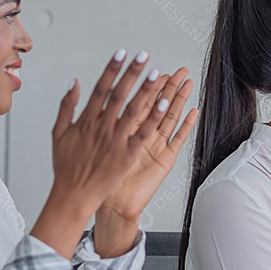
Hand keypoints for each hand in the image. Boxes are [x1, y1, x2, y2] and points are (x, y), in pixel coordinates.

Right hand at [30, 50, 168, 258]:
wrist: (73, 196)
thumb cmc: (65, 167)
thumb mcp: (59, 133)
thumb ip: (67, 106)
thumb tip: (74, 82)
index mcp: (86, 120)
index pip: (101, 88)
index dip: (112, 69)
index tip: (121, 52)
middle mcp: (101, 127)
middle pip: (119, 94)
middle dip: (132, 73)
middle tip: (144, 56)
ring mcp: (115, 141)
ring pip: (134, 110)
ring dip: (146, 91)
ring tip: (158, 74)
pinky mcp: (127, 155)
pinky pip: (143, 134)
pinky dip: (154, 118)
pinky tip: (165, 104)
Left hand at [95, 67, 198, 255]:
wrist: (110, 203)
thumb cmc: (99, 177)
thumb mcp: (84, 140)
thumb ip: (81, 114)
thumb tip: (78, 88)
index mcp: (123, 129)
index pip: (135, 100)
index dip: (141, 83)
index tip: (146, 66)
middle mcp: (140, 135)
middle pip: (155, 105)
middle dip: (165, 86)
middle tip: (175, 69)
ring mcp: (154, 146)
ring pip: (169, 117)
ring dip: (179, 100)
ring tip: (187, 83)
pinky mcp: (163, 159)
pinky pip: (177, 140)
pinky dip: (185, 125)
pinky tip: (193, 111)